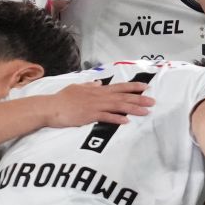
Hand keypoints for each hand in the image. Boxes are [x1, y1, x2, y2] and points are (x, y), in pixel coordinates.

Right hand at [40, 81, 154, 128]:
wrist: (51, 107)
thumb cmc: (63, 98)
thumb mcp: (77, 88)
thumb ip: (89, 86)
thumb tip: (98, 82)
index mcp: (97, 90)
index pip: (119, 87)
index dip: (133, 87)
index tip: (145, 87)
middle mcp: (98, 96)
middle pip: (122, 96)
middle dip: (139, 98)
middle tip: (153, 101)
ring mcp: (95, 106)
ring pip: (118, 106)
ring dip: (133, 108)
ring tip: (146, 111)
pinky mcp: (89, 115)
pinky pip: (105, 117)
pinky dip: (116, 119)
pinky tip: (126, 121)